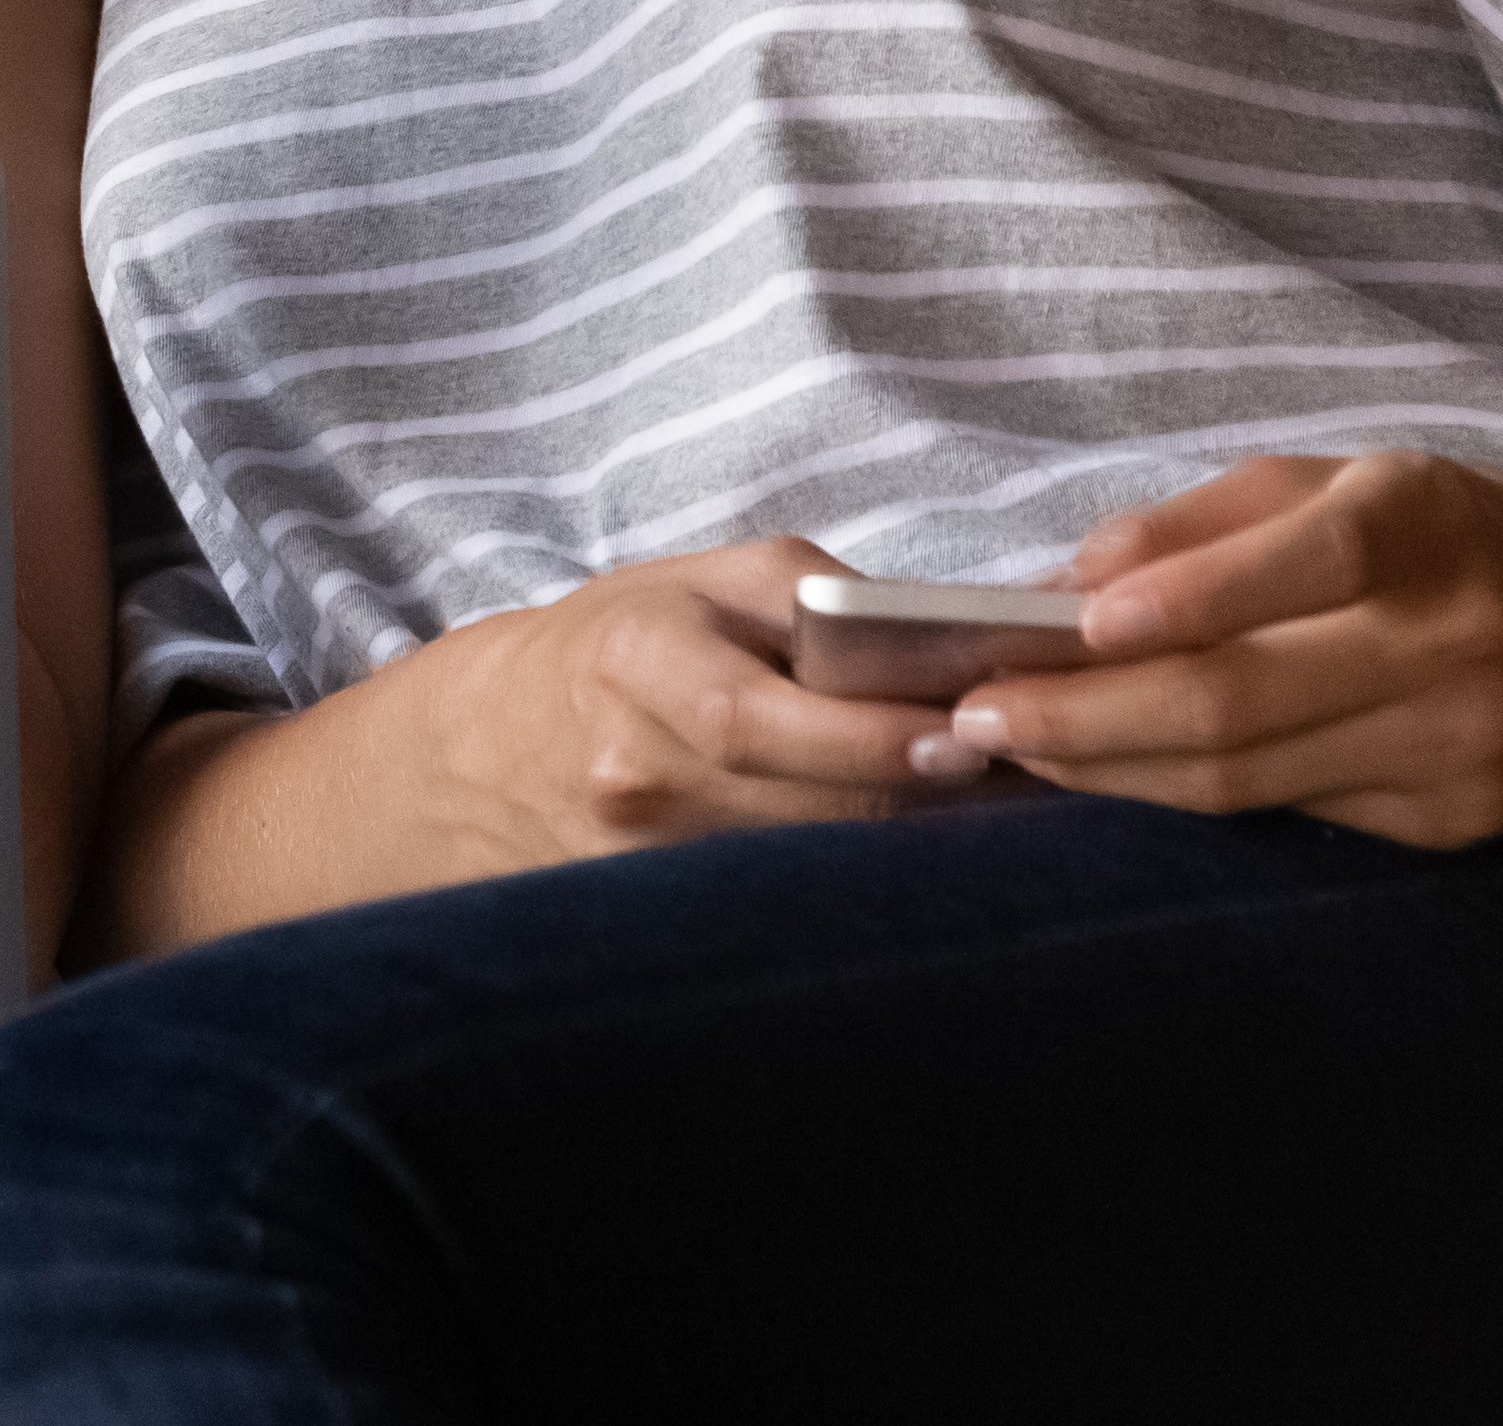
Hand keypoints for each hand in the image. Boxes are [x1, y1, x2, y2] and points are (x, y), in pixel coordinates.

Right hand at [369, 536, 952, 874]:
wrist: (486, 749)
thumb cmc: (615, 645)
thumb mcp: (698, 581)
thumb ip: (816, 596)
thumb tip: (947, 643)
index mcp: (637, 665)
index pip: (758, 720)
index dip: (869, 736)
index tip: (966, 739)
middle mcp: (634, 776)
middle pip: (809, 808)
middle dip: (923, 796)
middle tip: (1016, 776)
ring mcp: (642, 862)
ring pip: (816, 870)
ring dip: (909, 847)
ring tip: (982, 815)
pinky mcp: (660, 921)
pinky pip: (789, 909)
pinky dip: (859, 888)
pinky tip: (910, 868)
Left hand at [944, 453, 1502, 847]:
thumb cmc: (1472, 532)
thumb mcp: (1349, 480)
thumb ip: (1204, 523)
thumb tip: (1066, 583)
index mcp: (1424, 527)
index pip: (1295, 565)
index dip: (1172, 603)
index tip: (1054, 627)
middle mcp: (1453, 643)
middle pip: (1242, 704)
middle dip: (1087, 720)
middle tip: (971, 721)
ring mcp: (1463, 749)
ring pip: (1251, 783)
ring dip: (1113, 773)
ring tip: (1010, 753)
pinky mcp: (1463, 823)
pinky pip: (1298, 815)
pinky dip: (1191, 798)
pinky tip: (1116, 779)